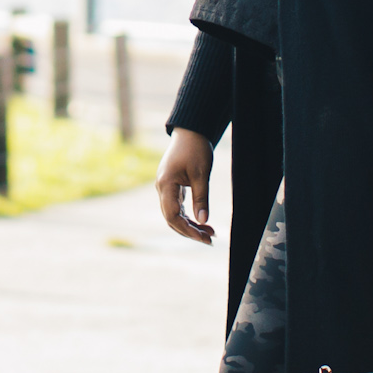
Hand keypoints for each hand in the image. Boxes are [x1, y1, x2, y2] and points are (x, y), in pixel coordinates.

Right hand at [157, 128, 214, 243]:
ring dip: (190, 225)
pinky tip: (202, 222)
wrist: (190, 132)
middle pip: (171, 219)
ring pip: (174, 215)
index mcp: (166, 185)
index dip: (187, 229)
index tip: (204, 237)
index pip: (172, 216)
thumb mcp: (202, 174)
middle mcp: (161, 188)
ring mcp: (165, 188)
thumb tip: (203, 221)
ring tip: (210, 233)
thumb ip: (201, 198)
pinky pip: (177, 207)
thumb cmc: (196, 149)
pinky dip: (189, 216)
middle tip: (210, 240)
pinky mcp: (171, 187)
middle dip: (190, 231)